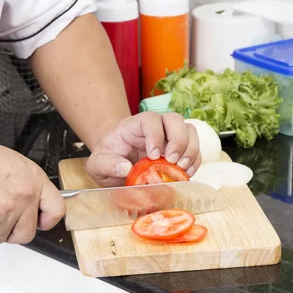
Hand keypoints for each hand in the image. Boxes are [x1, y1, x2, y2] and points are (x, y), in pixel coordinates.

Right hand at [0, 130, 64, 243]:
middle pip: (26, 233)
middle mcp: (24, 195)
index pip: (56, 208)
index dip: (48, 220)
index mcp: (34, 179)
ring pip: (0, 237)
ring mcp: (6, 210)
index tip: (41, 222)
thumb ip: (26, 185)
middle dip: (11, 231)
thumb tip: (31, 204)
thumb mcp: (12, 165)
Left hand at [86, 112, 200, 186]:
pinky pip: (194, 148)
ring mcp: (170, 136)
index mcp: (135, 125)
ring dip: (190, 149)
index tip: (153, 156)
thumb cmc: (108, 157)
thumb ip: (107, 164)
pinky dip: (195, 160)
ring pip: (189, 131)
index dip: (155, 135)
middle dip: (178, 140)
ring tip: (183, 168)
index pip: (150, 120)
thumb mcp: (97, 163)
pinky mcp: (179, 149)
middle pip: (174, 120)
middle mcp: (156, 126)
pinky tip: (187, 173)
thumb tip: (124, 168)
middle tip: (173, 160)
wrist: (115, 160)